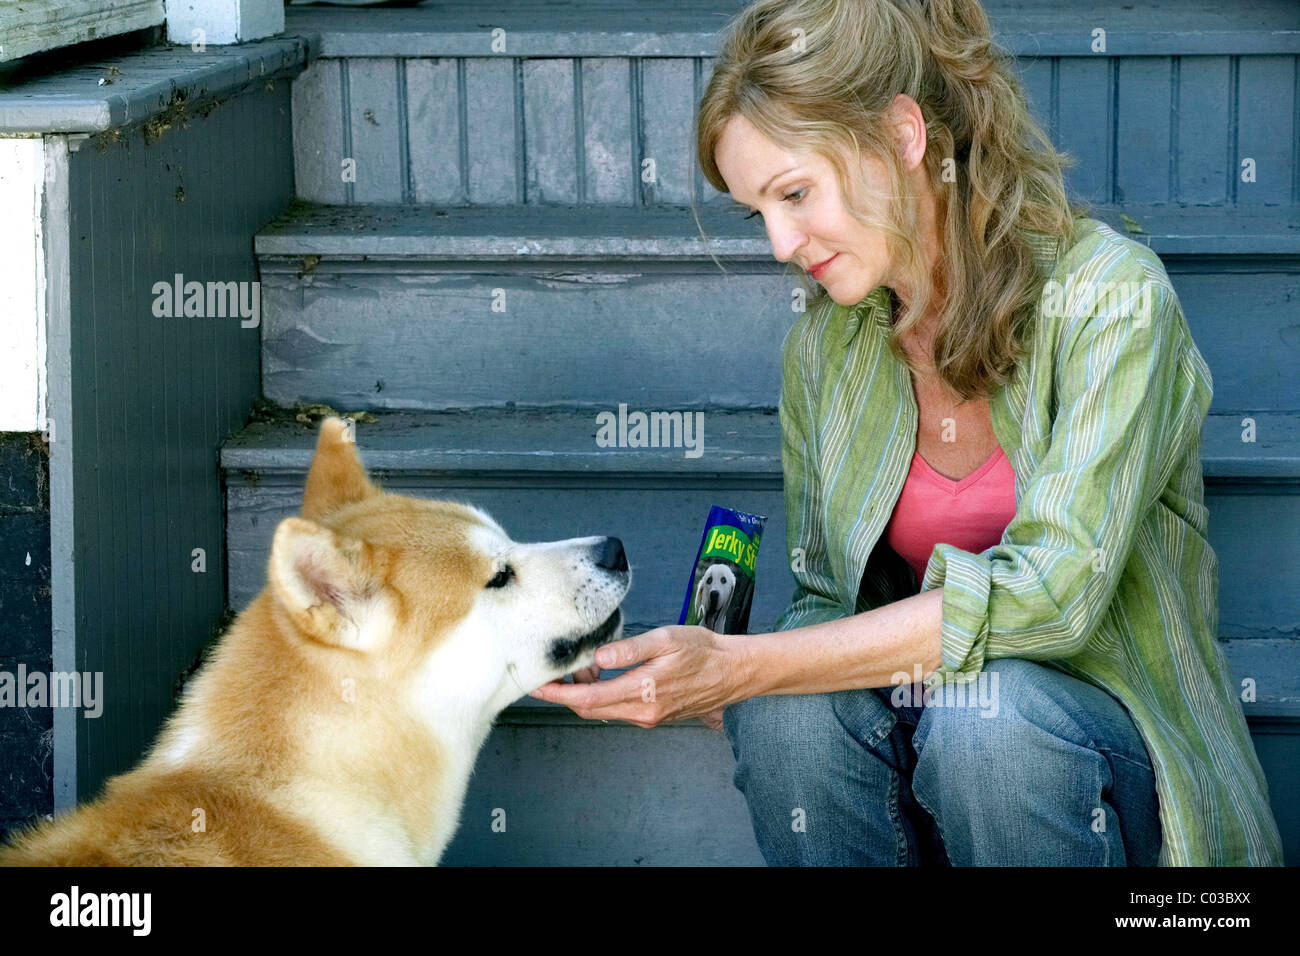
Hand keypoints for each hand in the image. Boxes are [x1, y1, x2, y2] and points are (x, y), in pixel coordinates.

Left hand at [529, 624, 747, 728]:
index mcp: (642, 692)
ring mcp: (649, 716)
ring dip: (588, 691)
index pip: (588, 698)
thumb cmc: (703, 650)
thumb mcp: (666, 639)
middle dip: (568, 692)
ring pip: (604, 710)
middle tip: (559, 669)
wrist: (734, 671)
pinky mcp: (654, 715)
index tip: (538, 686)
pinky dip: (605, 694)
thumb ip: (630, 649)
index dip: (558, 694)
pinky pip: (619, 709)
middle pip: (590, 709)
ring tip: (589, 664)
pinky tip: (608, 673)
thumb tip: (599, 656)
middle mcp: (643, 711)